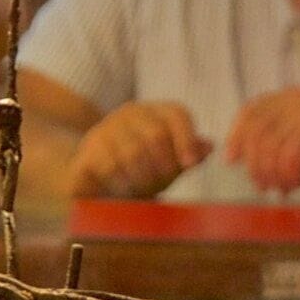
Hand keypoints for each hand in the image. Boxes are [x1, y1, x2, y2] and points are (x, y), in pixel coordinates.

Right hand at [65, 100, 206, 198]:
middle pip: (156, 136)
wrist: (98, 179)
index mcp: (157, 112)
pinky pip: (110, 166)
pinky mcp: (91, 146)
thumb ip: (190, 155)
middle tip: (162, 184)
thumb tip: (208, 147)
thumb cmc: (143, 169)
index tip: (189, 164)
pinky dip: (121, 182)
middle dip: (163, 167)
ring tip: (141, 188)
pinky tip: (122, 187)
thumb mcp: (171, 163)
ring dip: (141, 178)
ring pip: (133, 154)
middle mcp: (132, 113)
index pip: (177, 115)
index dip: (186, 139)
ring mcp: (108, 126)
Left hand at [222, 87, 299, 194]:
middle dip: (254, 164)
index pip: (251, 111)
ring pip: (270, 148)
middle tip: (263, 186)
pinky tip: (298, 183)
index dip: (236, 135)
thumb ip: (280, 139)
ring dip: (272, 175)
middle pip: (256, 133)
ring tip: (284, 188)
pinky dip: (288, 176)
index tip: (232, 160)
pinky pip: (288, 158)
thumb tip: (248, 159)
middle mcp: (296, 100)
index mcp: (291, 97)